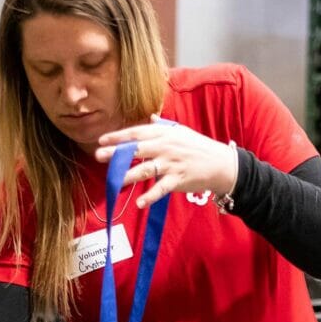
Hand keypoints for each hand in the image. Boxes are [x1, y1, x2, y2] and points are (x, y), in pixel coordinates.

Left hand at [94, 114, 237, 207]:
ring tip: (113, 182)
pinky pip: (161, 189)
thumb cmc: (197, 147)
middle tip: (99, 156)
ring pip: (146, 169)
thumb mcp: (180, 132)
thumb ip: (162, 127)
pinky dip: (150, 196)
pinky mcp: (178, 179)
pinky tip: (139, 203)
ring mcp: (171, 163)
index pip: (137, 132)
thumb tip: (150, 119)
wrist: (221, 163)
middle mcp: (166, 146)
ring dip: (128, 175)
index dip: (118, 136)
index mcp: (164, 133)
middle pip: (137, 149)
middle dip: (117, 153)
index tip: (101, 140)